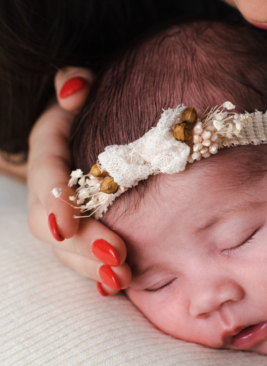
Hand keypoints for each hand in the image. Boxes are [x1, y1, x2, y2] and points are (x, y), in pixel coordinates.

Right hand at [27, 67, 130, 295]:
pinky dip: (98, 272)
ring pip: (68, 247)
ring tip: (121, 278)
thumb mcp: (84, 87)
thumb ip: (74, 81)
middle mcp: (51, 187)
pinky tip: (118, 285)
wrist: (103, 129)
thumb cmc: (97, 105)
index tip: (67, 224)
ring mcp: (65, 213)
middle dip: (79, 243)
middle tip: (114, 255)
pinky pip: (84, 255)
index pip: (45, 174)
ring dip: (91, 265)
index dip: (53, 199)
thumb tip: (75, 87)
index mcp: (50, 151)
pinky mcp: (83, 229)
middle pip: (53, 222)